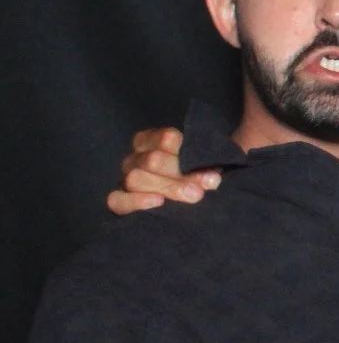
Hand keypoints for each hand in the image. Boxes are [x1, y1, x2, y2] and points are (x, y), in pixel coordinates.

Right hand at [106, 127, 221, 214]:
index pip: (167, 139)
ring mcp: (125, 177)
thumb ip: (213, 160)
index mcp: (154, 140)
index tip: (213, 174)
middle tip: (205, 189)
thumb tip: (219, 169)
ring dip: (167, 188)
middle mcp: (137, 157)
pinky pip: (117, 200)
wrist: (197, 198)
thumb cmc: (203, 177)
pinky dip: (135, 201)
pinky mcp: (119, 200)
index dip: (188, 154)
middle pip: (152, 160)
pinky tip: (157, 203)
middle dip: (182, 176)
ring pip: (136, 178)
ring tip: (193, 197)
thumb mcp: (209, 165)